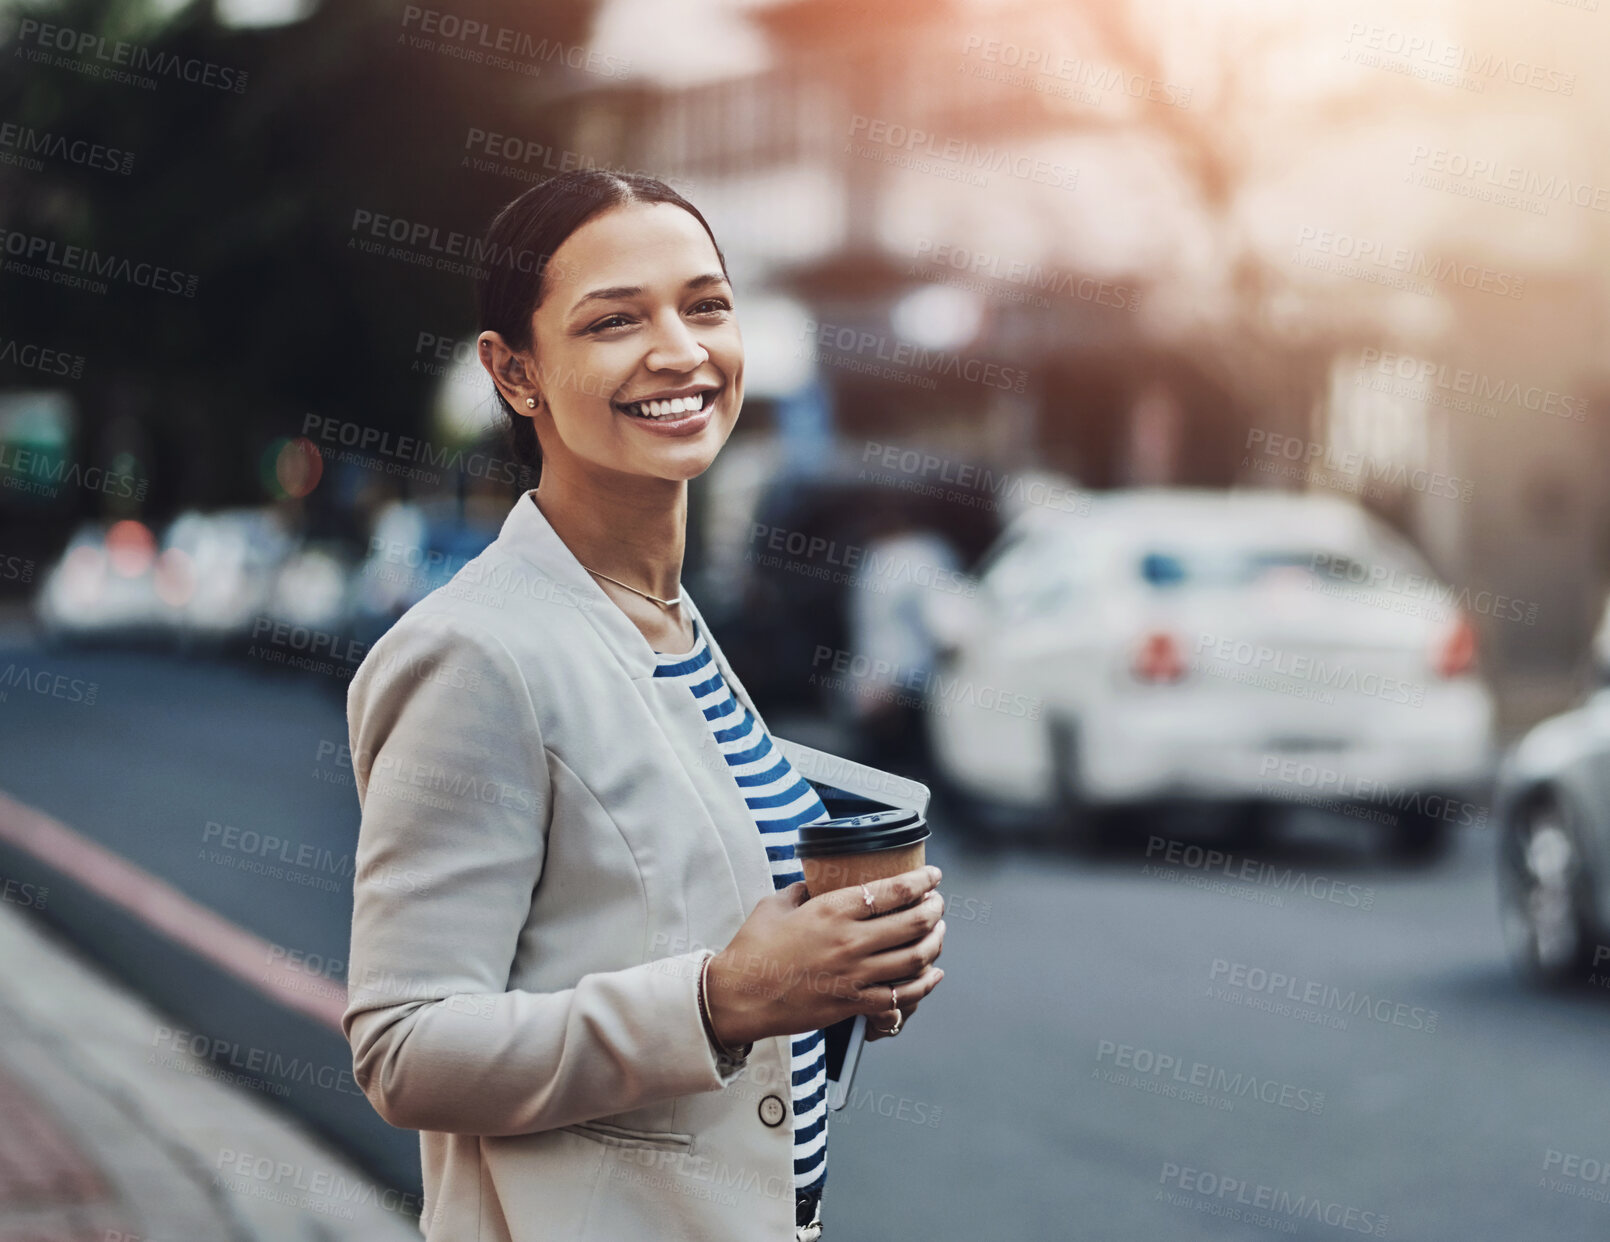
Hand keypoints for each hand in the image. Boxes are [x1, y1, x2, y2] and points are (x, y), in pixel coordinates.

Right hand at [704, 866, 946, 1047]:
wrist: (739, 997)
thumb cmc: (753, 949)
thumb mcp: (776, 905)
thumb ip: (802, 890)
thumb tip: (814, 883)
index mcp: (832, 911)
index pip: (893, 891)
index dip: (921, 880)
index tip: (932, 875)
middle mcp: (850, 942)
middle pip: (914, 923)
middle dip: (935, 910)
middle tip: (938, 904)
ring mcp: (855, 975)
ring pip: (915, 958)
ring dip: (935, 943)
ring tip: (939, 932)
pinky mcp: (853, 1003)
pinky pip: (900, 996)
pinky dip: (923, 985)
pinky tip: (932, 975)